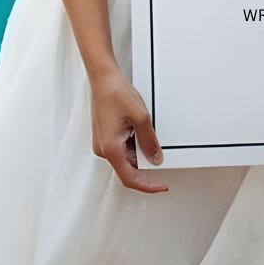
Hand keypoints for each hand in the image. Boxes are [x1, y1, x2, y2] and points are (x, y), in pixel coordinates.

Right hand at [92, 69, 168, 192]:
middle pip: (129, 168)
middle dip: (145, 160)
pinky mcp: (105, 137)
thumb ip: (149, 142)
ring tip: (141, 125)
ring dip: (139, 149)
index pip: (130, 178)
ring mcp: (103, 143)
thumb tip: (155, 159)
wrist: (103, 79)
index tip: (161, 185)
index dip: (148, 185)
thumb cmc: (115, 93)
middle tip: (155, 144)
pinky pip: (122, 148)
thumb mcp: (141, 118)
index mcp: (110, 148)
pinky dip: (133, 142)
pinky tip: (135, 126)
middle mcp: (103, 149)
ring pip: (126, 157)